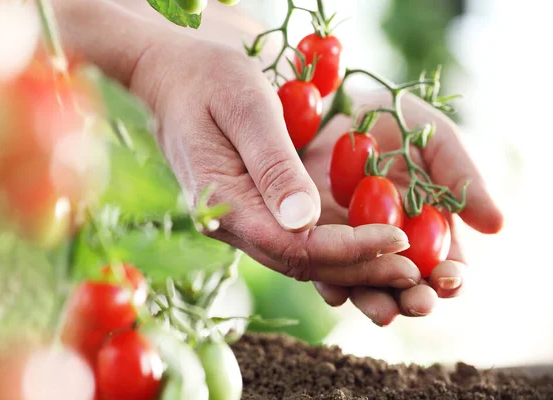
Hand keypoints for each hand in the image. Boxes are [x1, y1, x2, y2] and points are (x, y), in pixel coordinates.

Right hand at [129, 35, 426, 293]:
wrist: (176, 75)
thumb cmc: (208, 78)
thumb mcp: (245, 107)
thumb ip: (272, 163)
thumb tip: (303, 220)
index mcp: (226, 203)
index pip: (294, 246)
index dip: (349, 249)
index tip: (397, 239)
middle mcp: (233, 223)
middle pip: (301, 263)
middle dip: (359, 268)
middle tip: (413, 271)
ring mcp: (242, 219)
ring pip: (302, 259)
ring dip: (352, 265)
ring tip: (403, 265)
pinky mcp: (255, 208)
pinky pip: (298, 239)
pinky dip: (337, 247)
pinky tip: (371, 244)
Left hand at [302, 90, 503, 324]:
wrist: (336, 109)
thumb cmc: (394, 121)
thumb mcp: (434, 141)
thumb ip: (462, 178)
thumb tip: (496, 225)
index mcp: (427, 227)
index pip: (445, 266)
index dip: (452, 278)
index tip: (449, 278)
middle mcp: (391, 243)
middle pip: (407, 285)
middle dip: (415, 299)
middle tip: (416, 302)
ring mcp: (353, 245)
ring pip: (367, 287)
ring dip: (376, 303)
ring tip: (382, 309)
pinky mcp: (317, 239)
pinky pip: (322, 270)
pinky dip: (330, 283)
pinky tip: (335, 288)